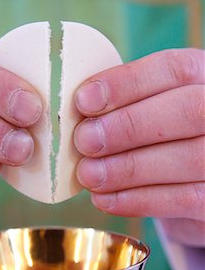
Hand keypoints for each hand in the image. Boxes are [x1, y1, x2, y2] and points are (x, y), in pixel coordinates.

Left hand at [74, 48, 204, 246]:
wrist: (189, 184)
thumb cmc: (159, 139)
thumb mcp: (146, 111)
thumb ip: (121, 105)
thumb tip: (76, 114)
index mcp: (202, 78)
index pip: (173, 69)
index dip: (126, 83)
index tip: (84, 100)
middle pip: (188, 110)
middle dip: (128, 126)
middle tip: (84, 141)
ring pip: (187, 158)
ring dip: (128, 168)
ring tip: (89, 174)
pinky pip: (183, 199)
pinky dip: (137, 200)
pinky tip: (105, 198)